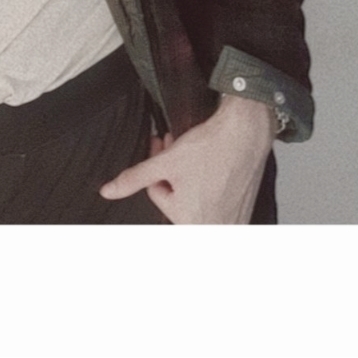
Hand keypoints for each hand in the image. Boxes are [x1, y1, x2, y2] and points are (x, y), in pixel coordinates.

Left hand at [99, 96, 273, 223]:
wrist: (248, 131)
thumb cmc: (213, 147)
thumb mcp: (165, 162)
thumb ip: (133, 179)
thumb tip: (109, 191)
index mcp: (190, 221)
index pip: (157, 193)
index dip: (157, 166)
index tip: (163, 147)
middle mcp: (213, 227)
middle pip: (176, 197)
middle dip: (170, 171)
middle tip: (177, 147)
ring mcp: (230, 221)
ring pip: (195, 197)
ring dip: (187, 176)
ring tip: (193, 154)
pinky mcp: (243, 211)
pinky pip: (217, 201)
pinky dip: (210, 183)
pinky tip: (212, 165)